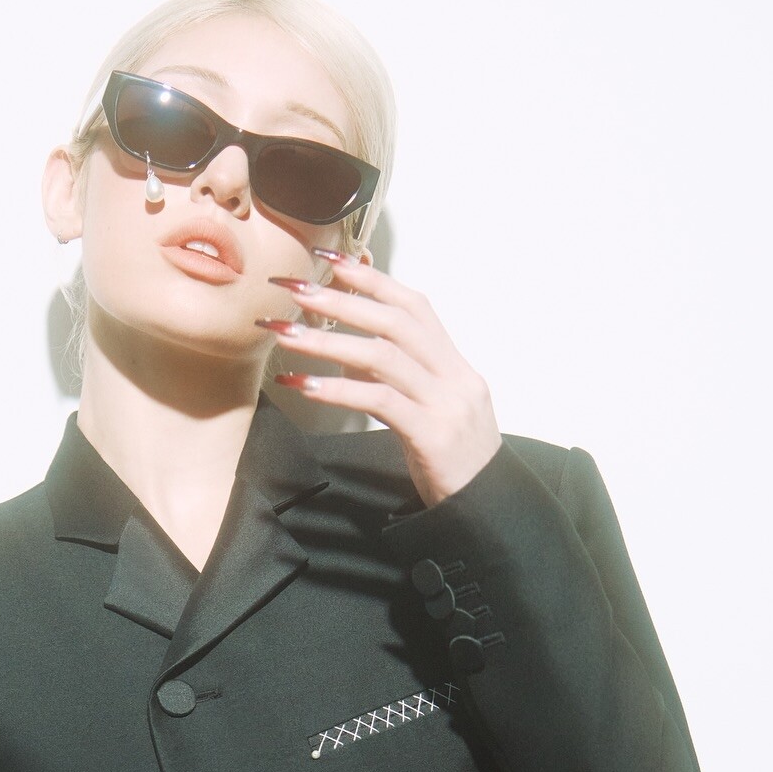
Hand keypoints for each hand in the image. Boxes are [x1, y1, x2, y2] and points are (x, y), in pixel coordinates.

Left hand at [259, 255, 502, 509]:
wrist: (487, 510)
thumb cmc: (453, 465)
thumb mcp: (429, 414)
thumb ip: (397, 383)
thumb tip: (349, 358)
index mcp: (455, 366)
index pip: (413, 306)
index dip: (373, 280)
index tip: (330, 261)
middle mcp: (454, 377)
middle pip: (393, 322)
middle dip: (341, 300)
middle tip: (294, 289)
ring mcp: (446, 404)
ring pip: (382, 356)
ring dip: (328, 341)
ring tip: (285, 335)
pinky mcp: (432, 435)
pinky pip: (379, 401)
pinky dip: (337, 390)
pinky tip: (304, 385)